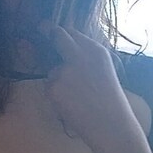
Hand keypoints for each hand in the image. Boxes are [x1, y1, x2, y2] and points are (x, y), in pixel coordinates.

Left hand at [38, 22, 136, 152]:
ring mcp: (65, 71)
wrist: (111, 124)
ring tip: (76, 97)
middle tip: (41, 29)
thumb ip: (86, 56)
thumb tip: (64, 47)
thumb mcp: (104, 70)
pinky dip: (56, 95)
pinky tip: (71, 104)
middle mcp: (80, 56)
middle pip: (56, 35)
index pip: (72, 33)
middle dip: (47, 31)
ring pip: (52, 70)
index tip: (52, 30)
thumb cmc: (109, 101)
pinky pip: (49, 87)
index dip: (61, 33)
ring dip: (58, 80)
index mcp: (96, 51)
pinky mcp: (54, 87)